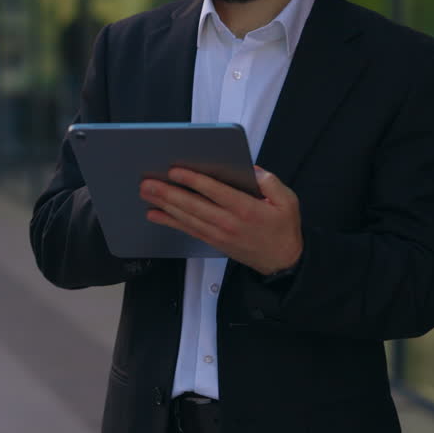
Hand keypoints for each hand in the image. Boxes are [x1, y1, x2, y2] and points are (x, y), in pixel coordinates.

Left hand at [140, 166, 302, 275]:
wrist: (282, 262)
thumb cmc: (283, 228)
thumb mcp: (287, 201)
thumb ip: (269, 182)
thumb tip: (250, 170)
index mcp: (246, 209)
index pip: (215, 191)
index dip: (193, 181)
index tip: (174, 171)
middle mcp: (228, 222)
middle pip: (193, 205)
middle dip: (168, 193)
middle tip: (148, 182)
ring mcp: (218, 234)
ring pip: (186, 218)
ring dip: (164, 205)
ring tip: (146, 194)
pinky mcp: (213, 241)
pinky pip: (188, 230)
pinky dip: (170, 222)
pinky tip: (155, 214)